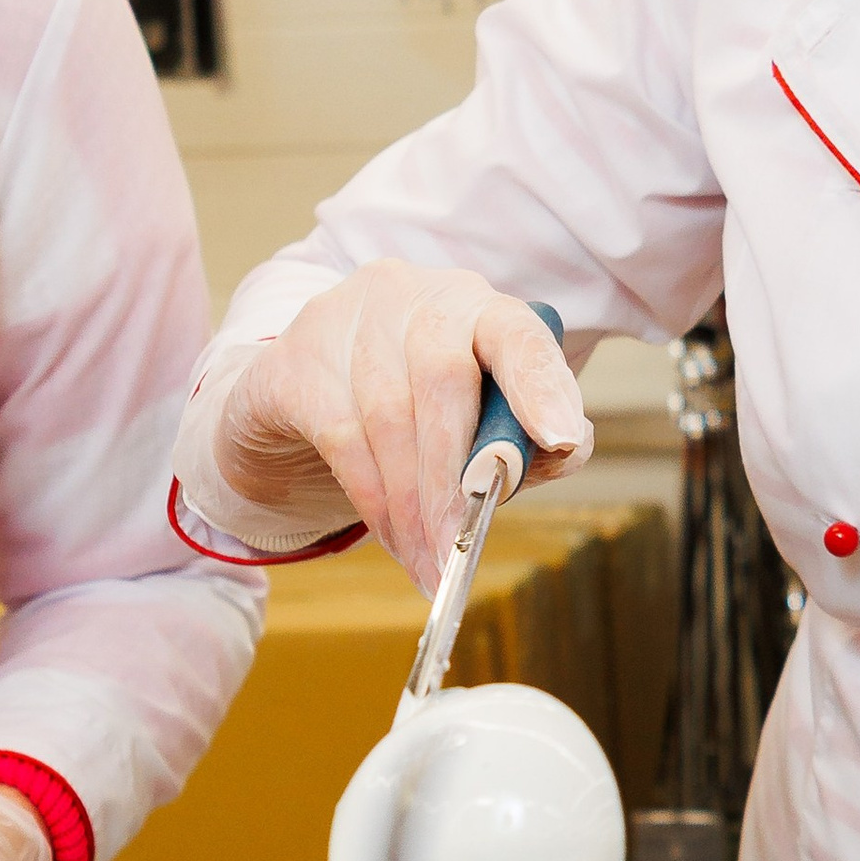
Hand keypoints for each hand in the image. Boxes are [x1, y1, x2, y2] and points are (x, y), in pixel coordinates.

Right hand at [214, 265, 589, 592]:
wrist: (302, 396)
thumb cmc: (416, 411)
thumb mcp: (478, 420)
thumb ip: (529, 437)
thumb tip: (565, 450)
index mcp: (477, 307)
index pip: (518, 333)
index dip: (540, 385)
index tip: (560, 438)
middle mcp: (415, 297)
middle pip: (444, 381)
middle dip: (454, 480)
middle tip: (462, 547)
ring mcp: (347, 318)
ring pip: (389, 418)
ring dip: (413, 507)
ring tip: (432, 563)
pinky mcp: (294, 357)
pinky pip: (341, 438)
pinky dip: (373, 502)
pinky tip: (394, 541)